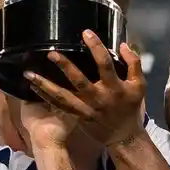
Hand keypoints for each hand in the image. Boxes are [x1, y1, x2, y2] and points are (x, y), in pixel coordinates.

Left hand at [24, 32, 146, 147]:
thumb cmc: (131, 108)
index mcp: (115, 88)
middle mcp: (98, 98)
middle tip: (51, 53)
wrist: (124, 136)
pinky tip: (34, 87)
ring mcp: (86, 109)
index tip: (86, 33)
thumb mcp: (140, 85)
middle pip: (79, 81)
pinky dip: (46, 96)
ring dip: (45, 85)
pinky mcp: (77, 116)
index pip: (105, 64)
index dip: (96, 48)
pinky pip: (59, 106)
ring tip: (30, 74)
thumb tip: (123, 45)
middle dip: (65, 67)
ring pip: (63, 97)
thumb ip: (134, 63)